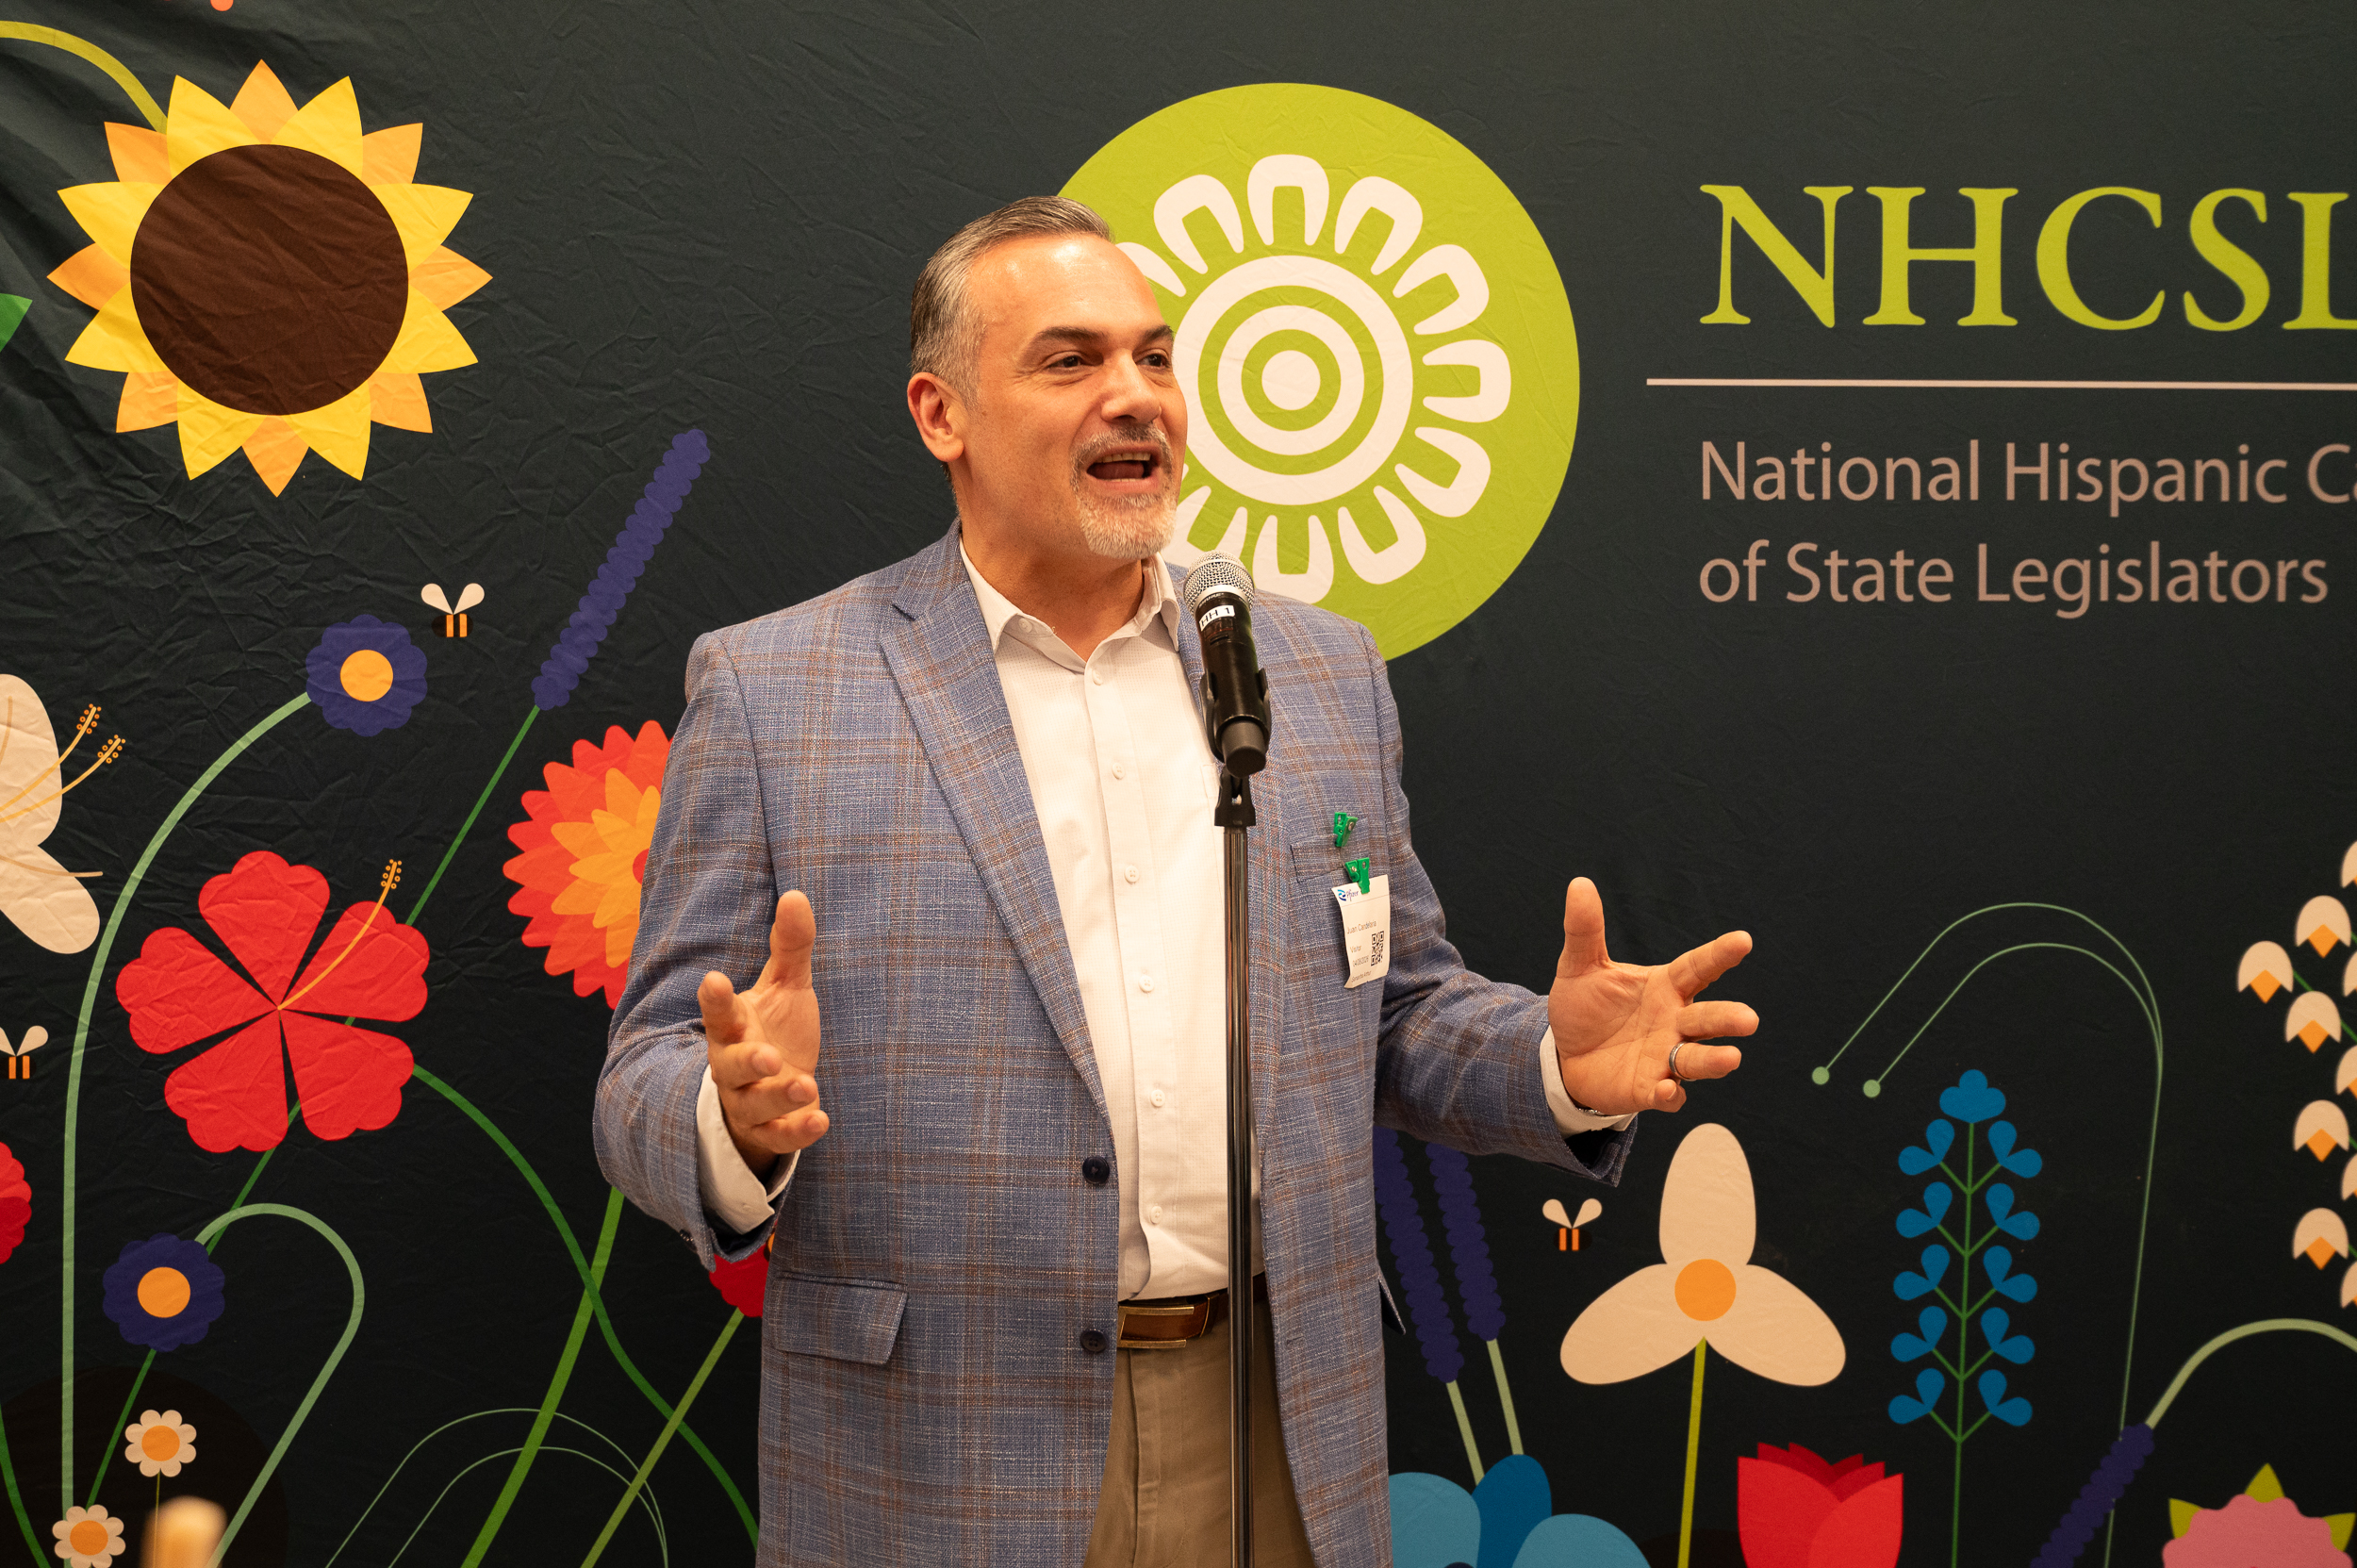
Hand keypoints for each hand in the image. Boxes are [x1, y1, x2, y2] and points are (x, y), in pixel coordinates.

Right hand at [702, 891, 827, 1177]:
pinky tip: (820, 1120)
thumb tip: (797, 894)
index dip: (715, 1000)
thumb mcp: (786, 986)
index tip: (713, 979)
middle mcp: (733, 1066)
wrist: (775, 1091)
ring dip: (778, 1096)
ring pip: (753, 1104)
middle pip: (729, 1066)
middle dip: (746, 1062)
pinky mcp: (768, 1130)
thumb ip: (790, 946)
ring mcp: (748, 1101)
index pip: (718, 1013)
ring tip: (807, 1086)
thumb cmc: (775, 1030)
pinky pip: (777, 1135)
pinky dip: (796, 1131)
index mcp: (733, 1027)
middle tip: (767, 1055)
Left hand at [1549, 876, 1755, 1115]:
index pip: (1698, 968)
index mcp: (1665, 987)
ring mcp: (1664, 1058)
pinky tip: (1668, 1091)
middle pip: (1707, 1019)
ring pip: (1697, 1060)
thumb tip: (1579, 884)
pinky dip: (1671, 1095)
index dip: (1720, 955)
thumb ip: (1585, 930)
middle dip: (1727, 1018)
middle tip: (1749, 1019)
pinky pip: (1666, 1095)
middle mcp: (1674, 1022)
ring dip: (1714, 1061)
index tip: (1743, 940)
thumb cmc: (1585, 1006)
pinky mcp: (1648, 1089)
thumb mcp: (1580, 966)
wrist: (1564, 1054)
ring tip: (1732, 1058)